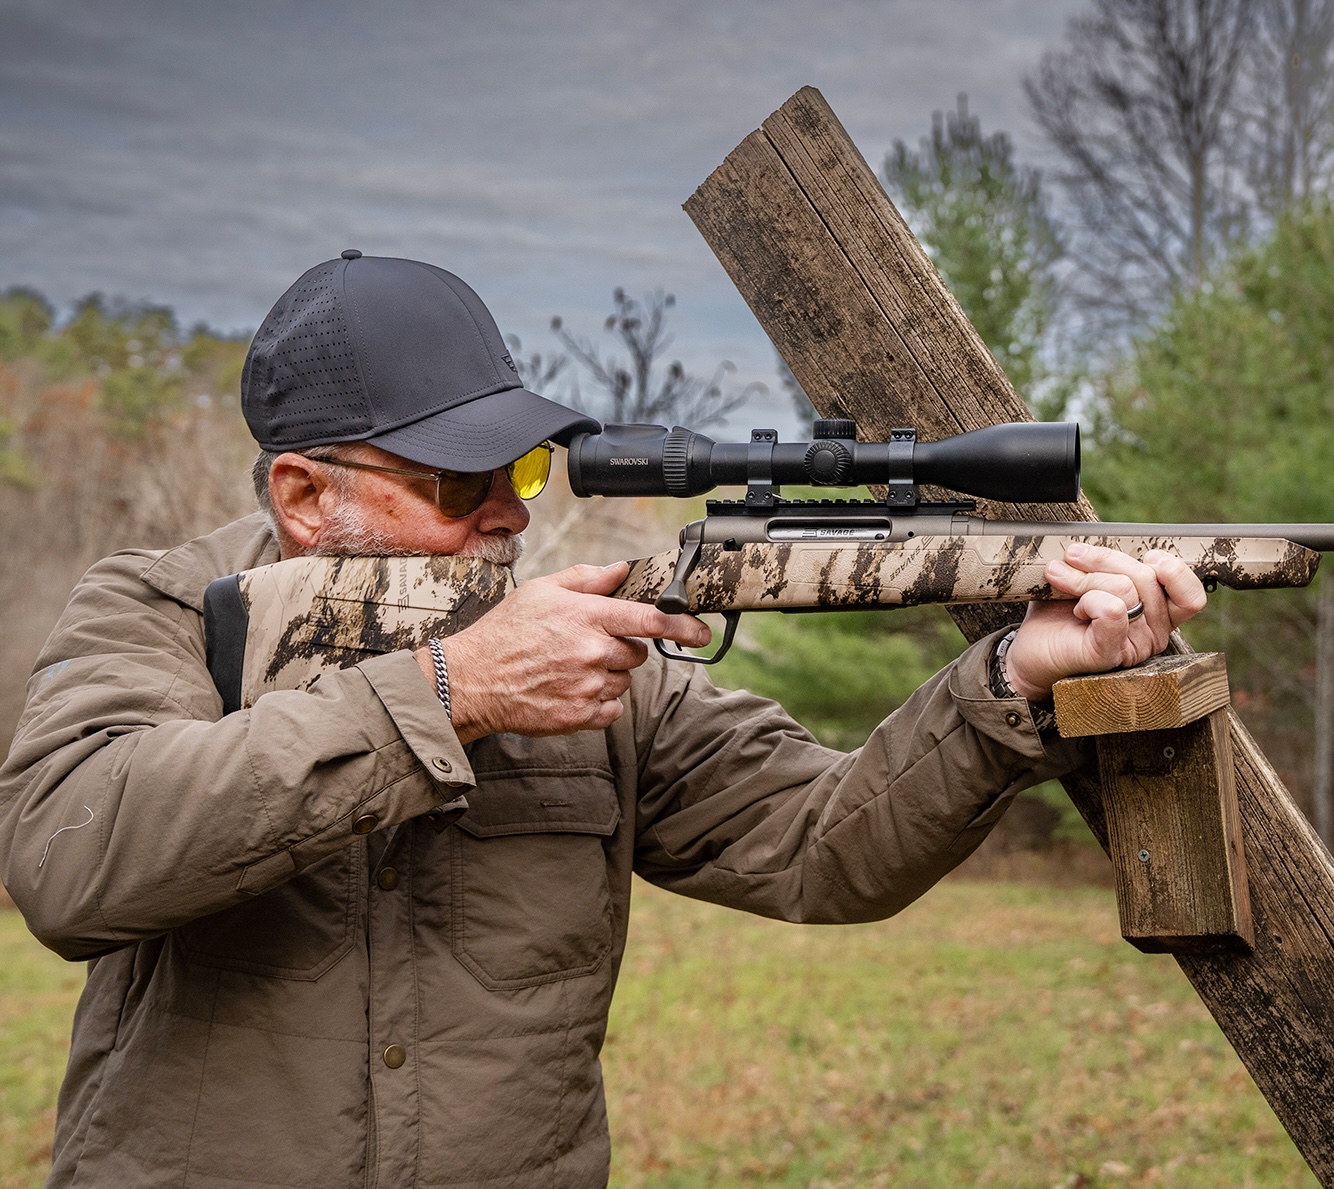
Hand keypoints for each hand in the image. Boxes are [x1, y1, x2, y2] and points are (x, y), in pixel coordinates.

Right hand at [415, 562, 710, 741]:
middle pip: (637, 654)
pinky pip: (611, 710)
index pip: (651, 621)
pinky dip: (597, 702)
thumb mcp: (543, 591)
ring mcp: (588, 687)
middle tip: (585, 646)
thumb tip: (621, 570)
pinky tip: (569, 690)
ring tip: (568, 668)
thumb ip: (587, 578)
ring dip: (606, 676)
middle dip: (620, 649)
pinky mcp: (580, 716)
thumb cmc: (505, 632)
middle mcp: (593, 652)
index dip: (683, 627)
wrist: (472, 681)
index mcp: (588, 617)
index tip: (702, 633)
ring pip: (623, 682)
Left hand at [1003, 543, 1207, 700]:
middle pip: (1147, 577)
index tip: (1148, 555)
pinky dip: (1088, 599)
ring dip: (1084, 578)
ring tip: (1061, 582)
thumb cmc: (1059, 612)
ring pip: (1125, 588)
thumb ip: (1109, 564)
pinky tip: (1076, 610)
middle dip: (1102, 560)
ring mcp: (1133, 646)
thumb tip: (1102, 539)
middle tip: (1071, 558)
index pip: (1191, 594)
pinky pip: (1112, 610)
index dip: (1175, 570)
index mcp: (1156, 614)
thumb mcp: (1090, 579)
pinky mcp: (1109, 654)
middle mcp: (1153, 633)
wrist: (1029, 650)